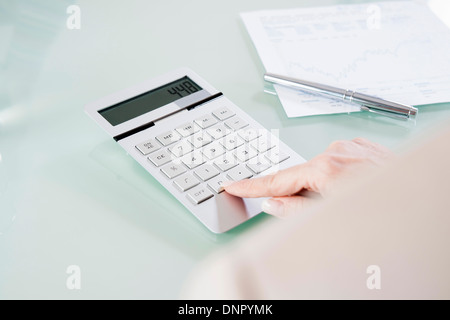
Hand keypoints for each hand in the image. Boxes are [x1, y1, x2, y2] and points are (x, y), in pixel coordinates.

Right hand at [224, 138, 393, 217]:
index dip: (252, 186)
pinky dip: (336, 175)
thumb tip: (273, 204)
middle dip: (298, 193)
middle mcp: (336, 152)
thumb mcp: (330, 216)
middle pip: (300, 175)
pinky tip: (352, 187)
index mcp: (325, 169)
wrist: (426, 198)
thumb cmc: (385, 209)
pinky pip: (337, 161)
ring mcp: (351, 147)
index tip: (233, 185)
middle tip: (313, 210)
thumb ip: (295, 210)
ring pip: (319, 168)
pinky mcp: (362, 147)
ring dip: (321, 185)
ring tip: (343, 199)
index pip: (277, 181)